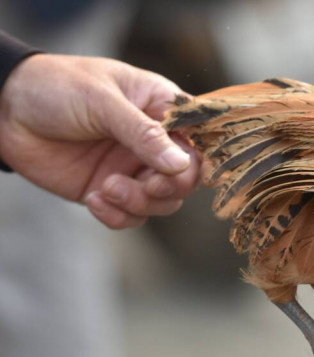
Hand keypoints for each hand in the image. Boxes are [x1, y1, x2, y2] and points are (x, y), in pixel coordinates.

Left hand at [0, 53, 199, 228]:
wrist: (3, 109)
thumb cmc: (56, 87)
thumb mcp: (102, 101)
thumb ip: (143, 134)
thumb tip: (181, 165)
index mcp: (161, 110)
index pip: (199, 140)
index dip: (196, 160)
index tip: (179, 170)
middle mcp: (154, 142)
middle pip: (186, 179)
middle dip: (169, 188)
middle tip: (146, 185)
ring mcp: (132, 168)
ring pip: (162, 203)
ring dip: (140, 203)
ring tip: (108, 189)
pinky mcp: (109, 190)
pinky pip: (130, 216)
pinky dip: (118, 215)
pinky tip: (95, 199)